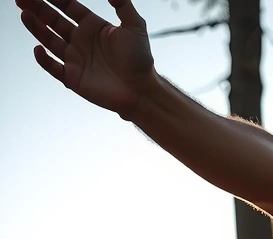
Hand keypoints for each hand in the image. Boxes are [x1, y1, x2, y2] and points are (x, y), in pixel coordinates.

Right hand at [16, 0, 156, 119]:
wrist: (143, 91)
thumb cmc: (141, 61)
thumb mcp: (135, 26)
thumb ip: (122, 4)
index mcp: (92, 26)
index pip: (67, 6)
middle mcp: (81, 41)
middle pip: (53, 20)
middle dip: (37, 7)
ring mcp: (76, 59)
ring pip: (49, 40)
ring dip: (36, 27)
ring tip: (24, 14)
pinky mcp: (74, 78)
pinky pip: (53, 68)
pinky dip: (43, 59)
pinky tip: (38, 48)